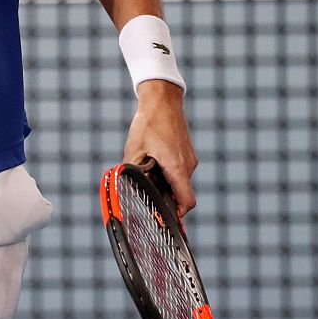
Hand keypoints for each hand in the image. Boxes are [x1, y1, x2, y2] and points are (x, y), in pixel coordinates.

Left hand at [123, 80, 197, 213]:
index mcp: (177, 168)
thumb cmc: (148, 123)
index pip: (186, 202)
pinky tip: (153, 160)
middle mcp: (188, 165)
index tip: (165, 218)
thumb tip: (127, 187)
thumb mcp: (133, 149)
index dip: (177, 214)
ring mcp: (189, 158)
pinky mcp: (187, 152)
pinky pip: (179, 169)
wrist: (162, 100)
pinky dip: (167, 170)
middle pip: (181, 192)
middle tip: (147, 194)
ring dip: (165, 181)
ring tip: (147, 169)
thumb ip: (133, 171)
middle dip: (165, 196)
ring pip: (179, 180)